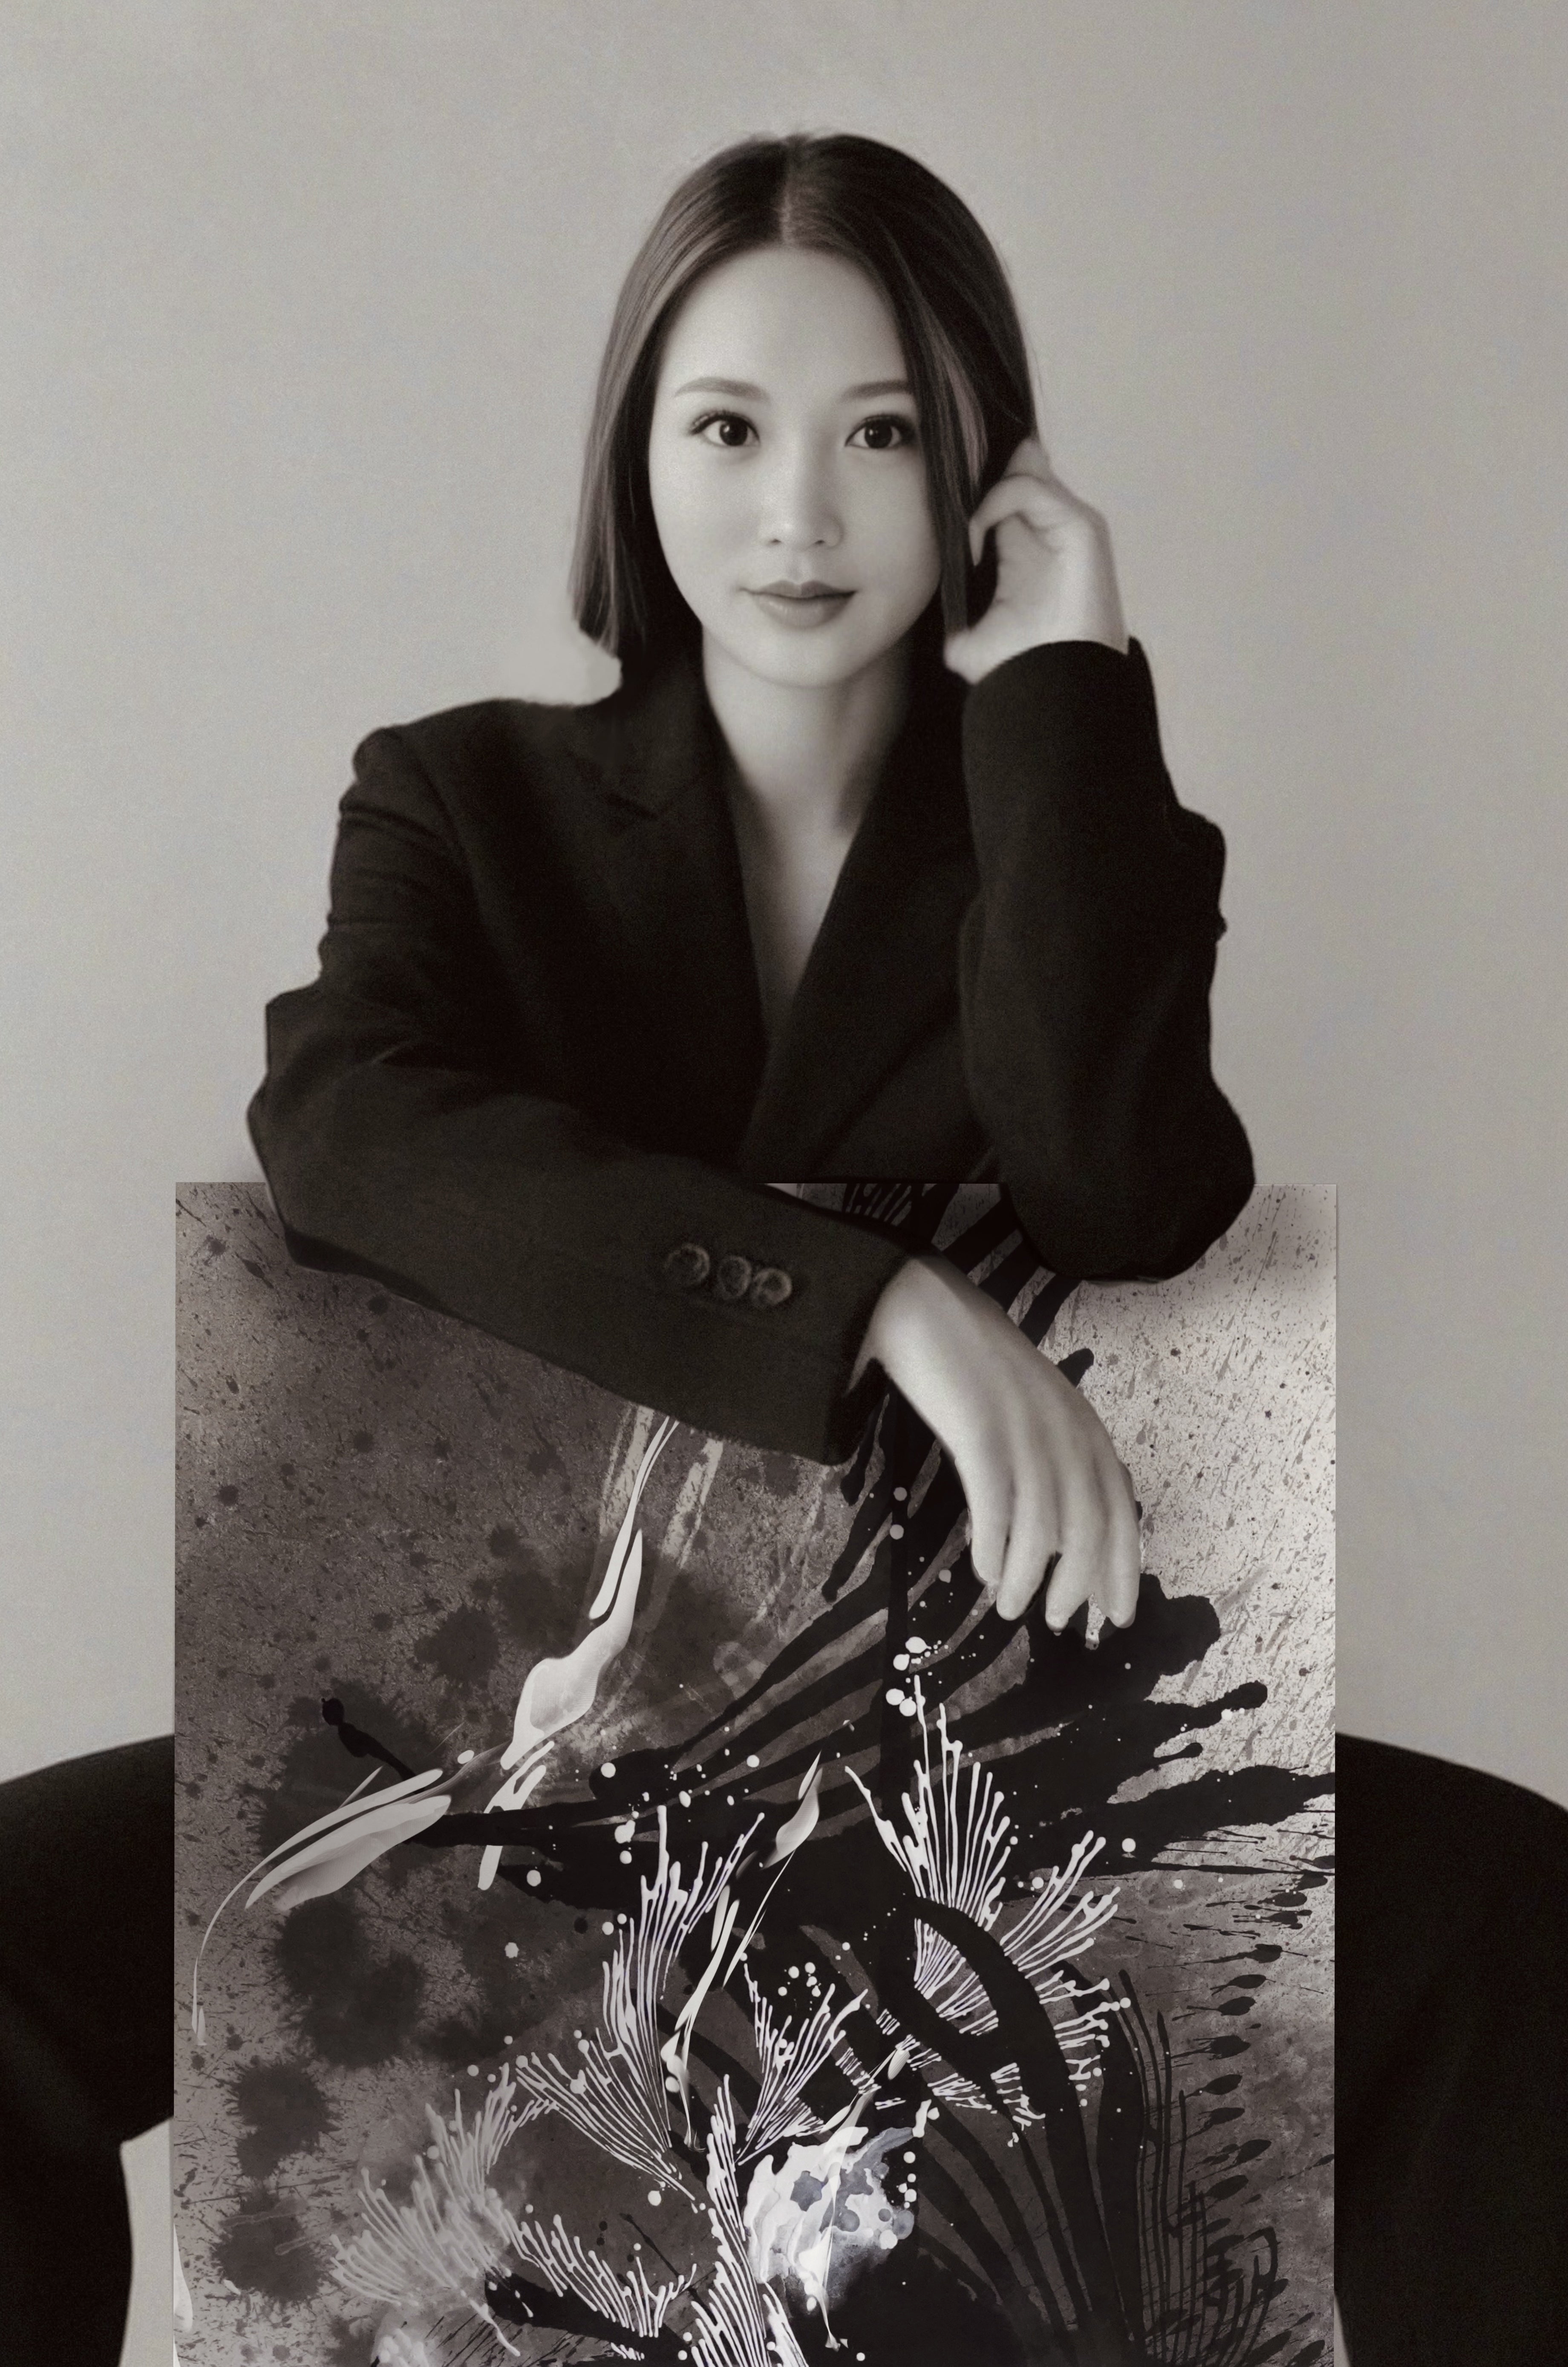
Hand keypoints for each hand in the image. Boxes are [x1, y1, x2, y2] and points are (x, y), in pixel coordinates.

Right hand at [852, 1256, 1139, 1627]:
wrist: (923, 1307)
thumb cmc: (974, 1365)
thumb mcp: (1033, 1411)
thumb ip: (1054, 1459)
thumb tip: (1062, 1536)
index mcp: (1084, 1426)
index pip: (1122, 1508)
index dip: (1124, 1566)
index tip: (1116, 1615)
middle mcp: (1066, 1428)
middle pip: (1089, 1524)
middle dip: (1079, 1583)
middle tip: (1060, 1623)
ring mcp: (1024, 1428)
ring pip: (1043, 1523)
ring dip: (1029, 1576)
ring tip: (1009, 1607)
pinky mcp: (980, 1428)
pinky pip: (996, 1502)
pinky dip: (994, 1545)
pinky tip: (982, 1569)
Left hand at [943, 436, 1128, 683]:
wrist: (1060, 689)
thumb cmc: (1023, 668)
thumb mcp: (969, 640)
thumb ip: (950, 620)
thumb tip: (920, 622)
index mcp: (1021, 546)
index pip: (998, 486)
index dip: (967, 481)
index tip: (931, 494)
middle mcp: (1045, 528)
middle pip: (1014, 464)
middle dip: (973, 468)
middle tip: (938, 491)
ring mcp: (1065, 522)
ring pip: (1020, 468)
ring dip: (979, 489)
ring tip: (958, 531)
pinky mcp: (1080, 525)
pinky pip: (1028, 488)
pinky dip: (992, 505)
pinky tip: (972, 542)